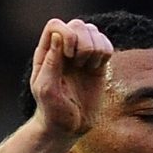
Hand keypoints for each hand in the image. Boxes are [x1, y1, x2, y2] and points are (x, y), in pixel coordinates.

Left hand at [26, 19, 114, 137]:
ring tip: (87, 67)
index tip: (69, 57)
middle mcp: (63, 49)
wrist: (69, 127)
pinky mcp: (97, 63)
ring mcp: (81, 54)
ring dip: (95, 48)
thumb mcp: (46, 89)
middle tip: (79, 64)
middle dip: (83, 43)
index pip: (56, 25)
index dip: (67, 35)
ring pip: (93, 31)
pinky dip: (105, 53)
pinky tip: (97, 68)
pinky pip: (106, 43)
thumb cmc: (52, 110)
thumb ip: (51, 62)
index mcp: (46, 52)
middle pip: (78, 25)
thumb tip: (59, 35)